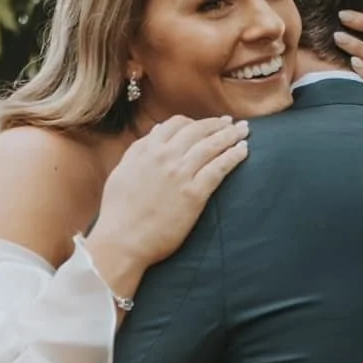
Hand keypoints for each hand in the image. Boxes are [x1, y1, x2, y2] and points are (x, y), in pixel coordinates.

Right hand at [87, 116, 248, 300]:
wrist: (123, 240)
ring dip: (230, 135)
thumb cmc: (118, 212)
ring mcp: (181, 174)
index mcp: (148, 150)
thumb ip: (138, 150)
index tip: (204, 125)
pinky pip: (219, 168)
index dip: (193, 122)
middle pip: (198, 131)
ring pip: (211, 145)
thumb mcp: (121, 171)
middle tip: (231, 123)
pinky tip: (244, 150)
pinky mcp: (194, 194)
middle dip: (217, 124)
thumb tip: (155, 133)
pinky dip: (233, 156)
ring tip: (244, 131)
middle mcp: (166, 156)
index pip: (175, 124)